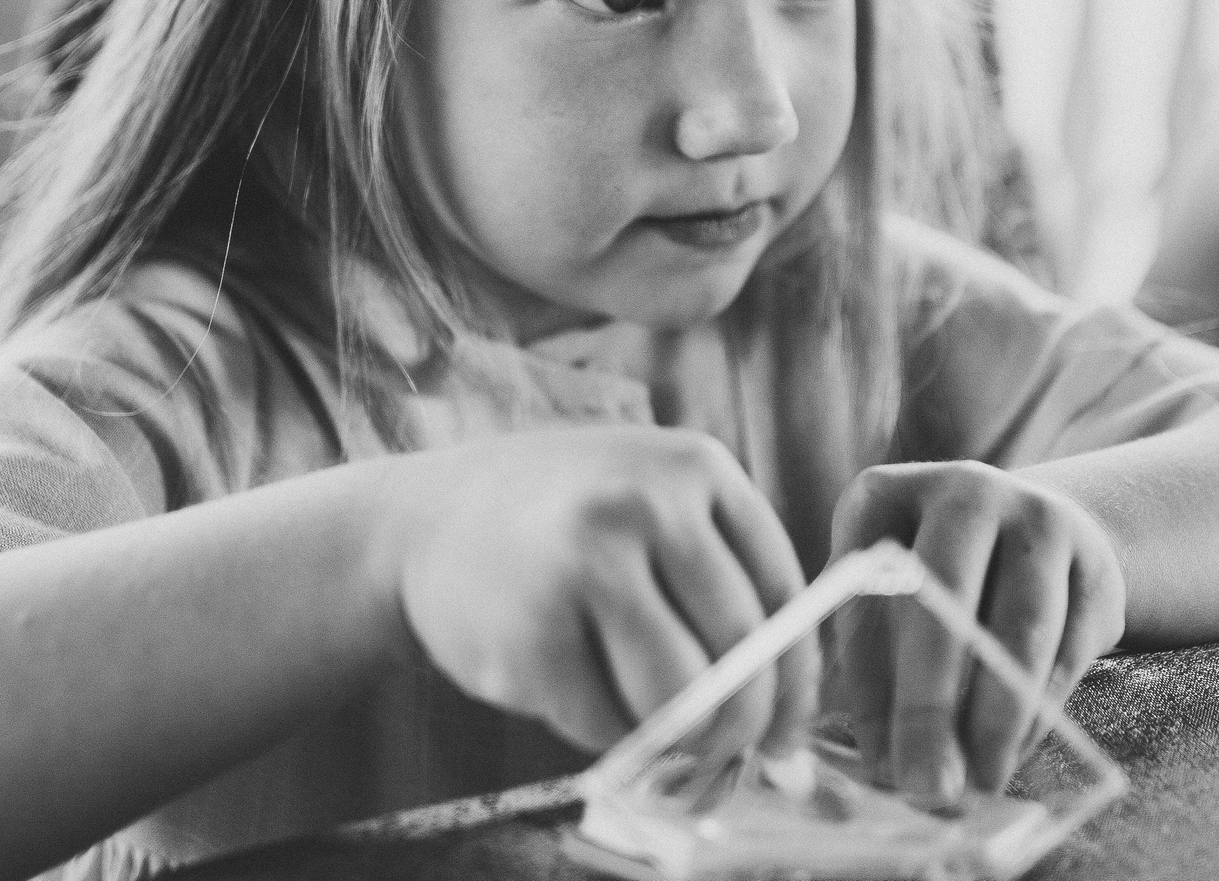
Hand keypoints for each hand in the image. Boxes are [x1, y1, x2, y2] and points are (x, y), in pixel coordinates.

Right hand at [387, 427, 816, 760]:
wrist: (422, 520)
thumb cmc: (561, 525)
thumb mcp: (647, 501)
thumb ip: (721, 580)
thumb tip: (787, 716)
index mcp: (694, 465)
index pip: (782, 592)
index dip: (797, 678)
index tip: (788, 728)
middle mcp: (644, 503)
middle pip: (741, 651)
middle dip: (744, 723)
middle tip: (726, 752)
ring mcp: (585, 565)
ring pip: (680, 696)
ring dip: (677, 737)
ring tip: (650, 726)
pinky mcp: (532, 635)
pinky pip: (606, 722)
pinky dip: (604, 732)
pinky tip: (573, 689)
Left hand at [828, 461, 1125, 804]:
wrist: (1032, 532)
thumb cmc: (929, 581)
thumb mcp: (882, 597)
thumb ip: (871, 665)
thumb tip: (883, 764)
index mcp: (887, 494)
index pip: (870, 595)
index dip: (872, 682)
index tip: (877, 761)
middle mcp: (965, 492)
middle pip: (947, 598)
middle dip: (932, 703)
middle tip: (926, 786)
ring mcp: (1039, 520)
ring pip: (1020, 631)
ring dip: (996, 721)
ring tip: (975, 782)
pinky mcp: (1094, 564)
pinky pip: (1068, 652)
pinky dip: (1038, 714)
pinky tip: (1012, 753)